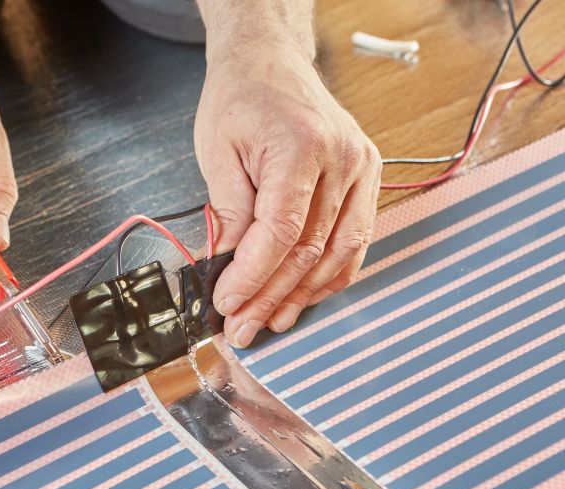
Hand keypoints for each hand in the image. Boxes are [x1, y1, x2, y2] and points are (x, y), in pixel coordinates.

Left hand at [195, 39, 380, 347]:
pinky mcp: (367, 177)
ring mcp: (361, 168)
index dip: (253, 276)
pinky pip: (356, 239)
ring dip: (302, 295)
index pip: (281, 232)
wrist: (270, 63)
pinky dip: (332, 274)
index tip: (226, 303)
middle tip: (242, 327)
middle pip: (309, 249)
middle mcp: (342, 159)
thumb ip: (229, 211)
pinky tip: (307, 296)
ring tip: (271, 322)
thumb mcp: (218, 152)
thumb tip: (228, 266)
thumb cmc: (240, 100)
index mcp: (301, 147)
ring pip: (337, 253)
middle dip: (271, 296)